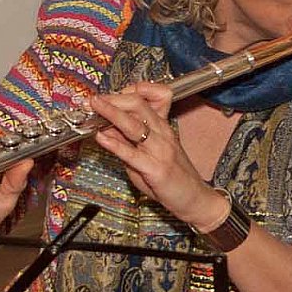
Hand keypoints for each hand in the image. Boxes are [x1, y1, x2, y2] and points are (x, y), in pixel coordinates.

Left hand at [88, 84, 225, 229]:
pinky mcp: (157, 169)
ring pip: (133, 124)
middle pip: (138, 104)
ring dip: (111, 112)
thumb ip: (128, 139)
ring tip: (95, 106)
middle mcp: (162, 133)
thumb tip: (104, 127)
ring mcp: (161, 150)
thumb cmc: (174, 178)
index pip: (147, 97)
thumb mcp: (150, 152)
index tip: (108, 96)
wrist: (196, 199)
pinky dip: (115, 144)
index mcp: (162, 126)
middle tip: (95, 99)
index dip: (124, 92)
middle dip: (113, 98)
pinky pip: (132, 154)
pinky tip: (101, 137)